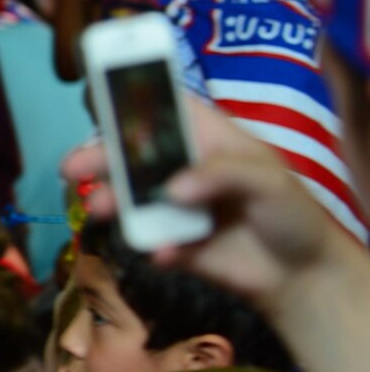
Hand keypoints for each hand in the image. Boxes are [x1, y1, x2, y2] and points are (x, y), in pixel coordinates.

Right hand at [60, 98, 349, 301]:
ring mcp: (173, 207)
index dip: (135, 98)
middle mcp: (183, 168)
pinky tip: (168, 254)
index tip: (98, 94)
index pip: (167, 109)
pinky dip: (152, 246)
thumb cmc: (292, 213)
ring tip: (100, 210)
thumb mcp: (270, 181)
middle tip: (71, 168)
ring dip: (111, 202)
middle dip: (99, 157)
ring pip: (130, 198)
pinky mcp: (170, 244)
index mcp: (208, 139)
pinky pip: (149, 241)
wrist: (300, 276)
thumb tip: (172, 189)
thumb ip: (223, 174)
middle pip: (133, 154)